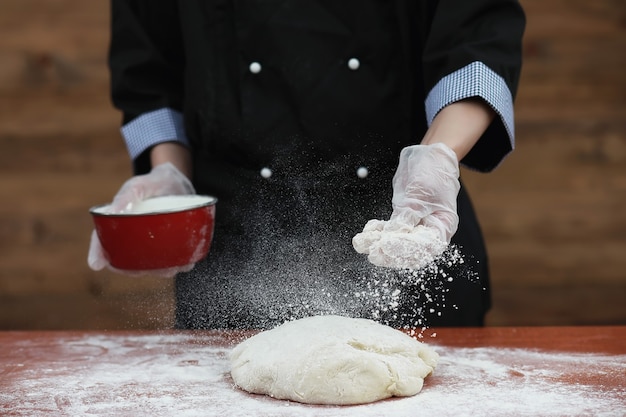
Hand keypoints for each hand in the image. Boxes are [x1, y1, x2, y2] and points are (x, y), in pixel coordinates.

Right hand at [88, 162, 196, 276]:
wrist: (177, 184)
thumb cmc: (153, 184)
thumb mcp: (140, 185)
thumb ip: (129, 194)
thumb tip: (116, 212)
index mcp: (120, 226)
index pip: (103, 242)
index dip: (98, 253)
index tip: (95, 264)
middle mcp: (135, 241)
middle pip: (128, 262)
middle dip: (132, 269)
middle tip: (140, 269)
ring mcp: (155, 247)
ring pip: (153, 267)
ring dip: (158, 271)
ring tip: (166, 267)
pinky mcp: (176, 248)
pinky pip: (177, 262)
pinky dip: (181, 264)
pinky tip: (184, 262)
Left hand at [353, 143, 459, 268]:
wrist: (430, 156)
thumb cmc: (433, 173)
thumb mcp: (420, 194)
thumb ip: (407, 216)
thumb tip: (393, 235)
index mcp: (443, 226)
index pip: (425, 247)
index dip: (405, 250)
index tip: (387, 246)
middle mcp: (431, 229)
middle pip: (411, 251)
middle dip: (390, 253)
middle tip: (373, 252)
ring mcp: (417, 225)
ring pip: (397, 243)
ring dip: (380, 244)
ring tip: (363, 243)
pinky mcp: (404, 218)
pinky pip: (391, 231)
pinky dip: (379, 232)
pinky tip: (369, 231)